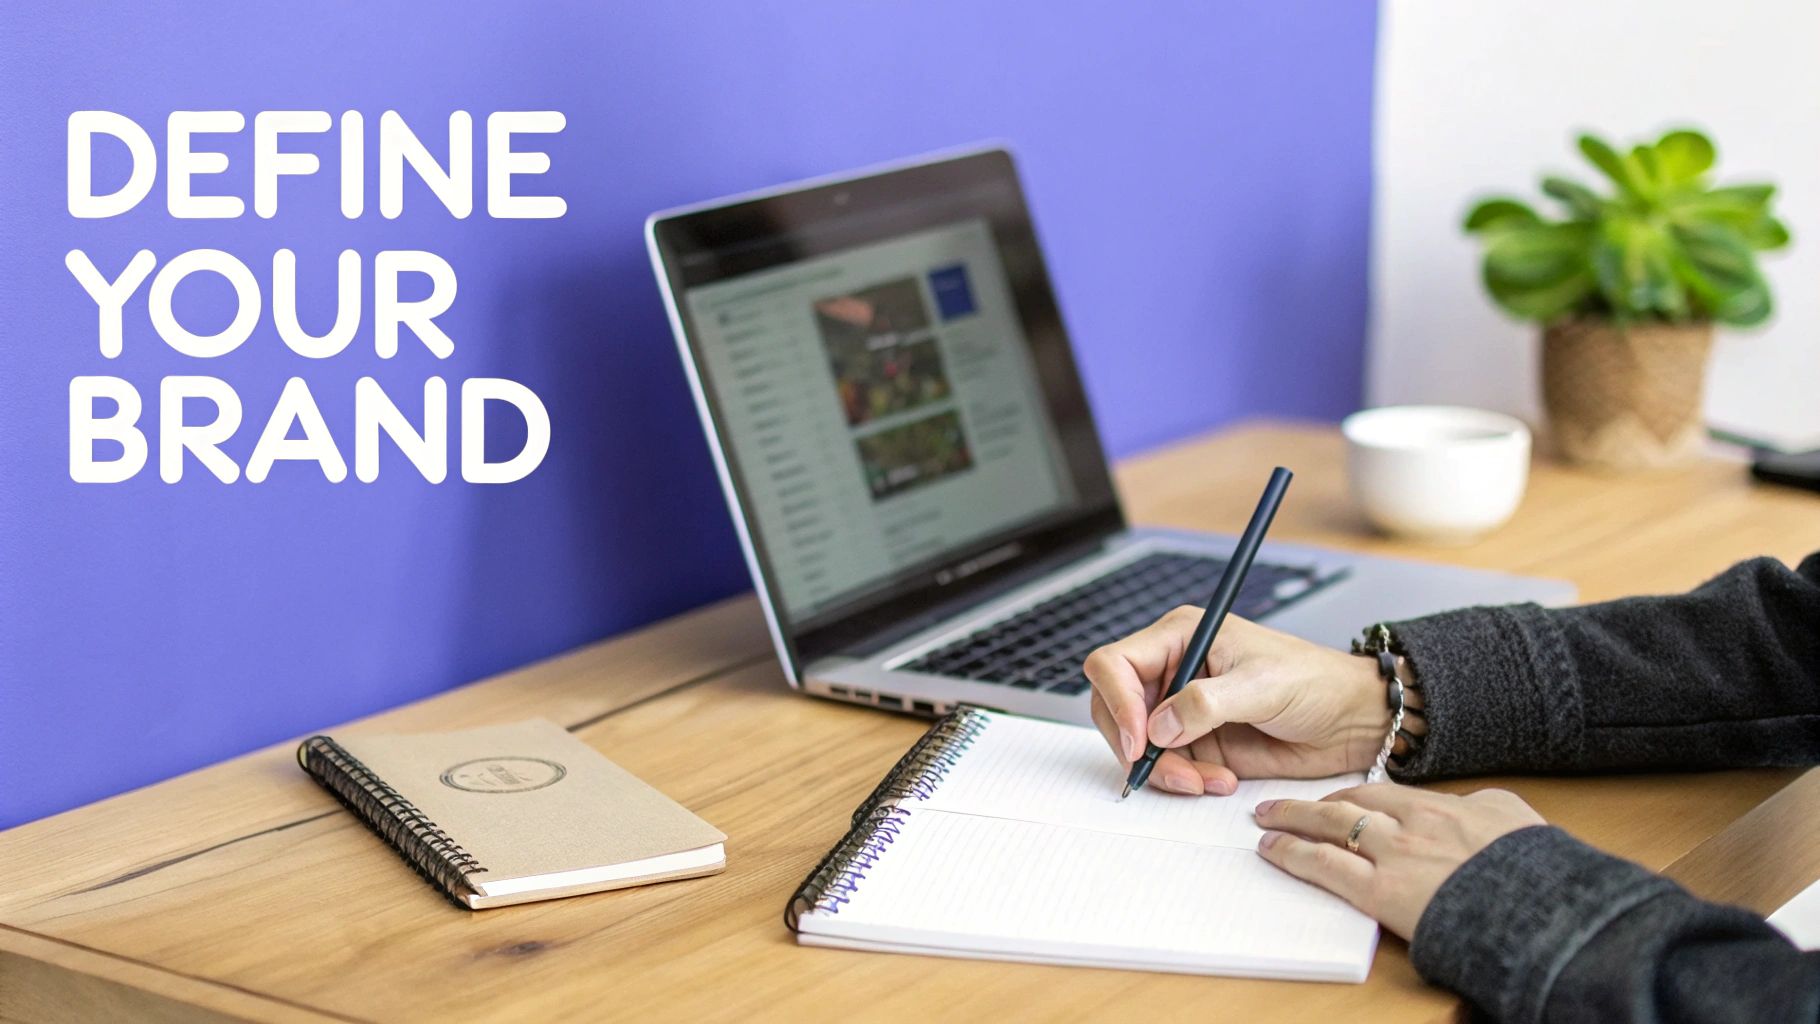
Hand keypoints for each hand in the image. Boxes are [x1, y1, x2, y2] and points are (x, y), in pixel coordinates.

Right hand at [1083, 610, 1391, 794]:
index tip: (1139, 738)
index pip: (1115, 663)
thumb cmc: (1316, 681)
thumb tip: (1158, 727)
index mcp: (1180, 637)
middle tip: (1167, 769)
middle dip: (1136, 745)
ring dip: (1165, 770)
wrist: (1351, 719)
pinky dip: (1184, 781)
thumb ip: (1205, 704)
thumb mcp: (1261, 685)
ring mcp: (1181, 709)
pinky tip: (1220, 780)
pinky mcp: (1196, 742)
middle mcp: (1173, 670)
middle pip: (1114, 708)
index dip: (1117, 701)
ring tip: (1208, 780)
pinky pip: (1166, 767)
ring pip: (1137, 745)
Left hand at [1254, 784, 1544, 938]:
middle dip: (1311, 805)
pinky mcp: (1381, 891)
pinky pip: (1325, 867)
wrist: (1542, 908)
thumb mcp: (1516, 820)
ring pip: (1329, 827)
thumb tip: (1477, 803)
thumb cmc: (1538, 872)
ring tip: (1266, 820)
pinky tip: (1272, 851)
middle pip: (1349, 803)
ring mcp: (1394, 854)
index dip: (1352, 795)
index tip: (1335, 799)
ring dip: (1292, 821)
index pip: (1384, 792)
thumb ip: (1486, 807)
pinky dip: (1293, 855)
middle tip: (1282, 805)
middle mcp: (1412, 822)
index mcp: (1444, 806)